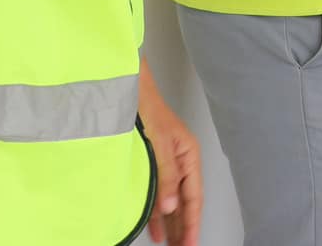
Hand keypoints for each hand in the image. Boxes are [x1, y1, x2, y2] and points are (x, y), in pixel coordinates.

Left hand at [137, 64, 201, 245]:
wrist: (127, 90)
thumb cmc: (147, 109)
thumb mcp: (158, 145)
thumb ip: (166, 176)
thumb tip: (171, 207)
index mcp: (189, 156)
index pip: (193, 197)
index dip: (192, 222)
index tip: (189, 243)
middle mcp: (180, 162)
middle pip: (185, 202)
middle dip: (183, 227)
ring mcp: (166, 164)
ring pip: (171, 201)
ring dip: (170, 223)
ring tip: (170, 244)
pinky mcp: (152, 164)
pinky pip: (158, 194)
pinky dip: (157, 212)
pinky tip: (156, 227)